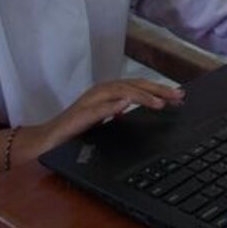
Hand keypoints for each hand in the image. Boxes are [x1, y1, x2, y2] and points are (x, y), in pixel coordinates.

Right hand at [0, 79, 183, 173]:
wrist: (47, 141)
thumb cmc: (76, 132)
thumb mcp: (105, 123)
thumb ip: (120, 114)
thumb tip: (144, 110)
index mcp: (108, 94)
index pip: (139, 88)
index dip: (160, 90)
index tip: (179, 96)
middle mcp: (100, 93)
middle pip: (134, 86)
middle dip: (158, 90)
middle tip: (178, 97)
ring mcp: (89, 102)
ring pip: (119, 92)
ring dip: (140, 95)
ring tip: (159, 103)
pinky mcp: (79, 115)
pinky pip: (97, 108)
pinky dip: (111, 105)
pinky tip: (124, 105)